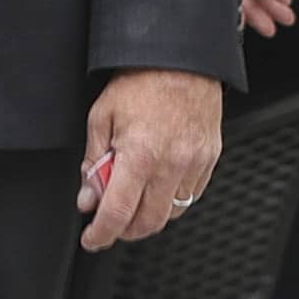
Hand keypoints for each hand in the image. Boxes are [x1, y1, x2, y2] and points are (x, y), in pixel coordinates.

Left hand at [77, 67, 221, 251]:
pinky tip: (158, 186)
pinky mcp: (210, 158)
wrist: (183, 58)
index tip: (93, 239)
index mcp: (139, 154)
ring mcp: (194, 163)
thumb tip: (89, 196)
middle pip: (148, 222)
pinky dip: (172, 200)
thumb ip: (94, 162)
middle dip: (125, 231)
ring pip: (171, 213)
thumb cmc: (143, 80)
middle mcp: (171, 164)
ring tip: (134, 200)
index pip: (118, 213)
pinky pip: (191, 195)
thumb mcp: (102, 116)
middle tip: (110, 223)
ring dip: (149, 217)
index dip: (102, 234)